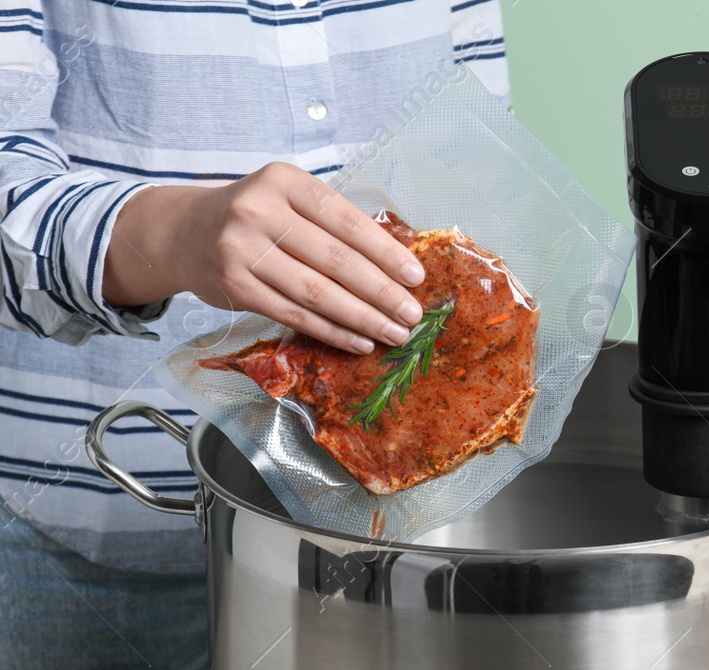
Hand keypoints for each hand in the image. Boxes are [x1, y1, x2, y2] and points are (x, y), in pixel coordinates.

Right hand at [104, 162, 425, 353]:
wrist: (184, 232)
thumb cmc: (256, 216)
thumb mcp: (290, 200)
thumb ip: (334, 223)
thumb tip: (398, 264)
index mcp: (284, 181)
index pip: (346, 220)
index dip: (385, 252)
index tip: (416, 277)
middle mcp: (258, 211)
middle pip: (335, 260)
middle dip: (381, 292)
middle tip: (412, 315)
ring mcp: (242, 249)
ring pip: (316, 292)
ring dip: (362, 318)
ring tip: (394, 333)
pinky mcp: (234, 285)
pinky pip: (294, 314)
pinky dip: (331, 330)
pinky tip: (359, 341)